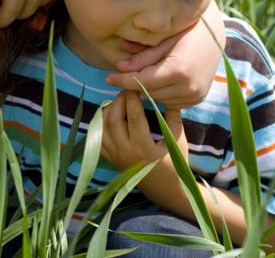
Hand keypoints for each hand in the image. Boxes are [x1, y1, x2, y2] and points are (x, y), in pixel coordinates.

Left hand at [101, 90, 188, 210]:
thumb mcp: (178, 140)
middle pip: (113, 118)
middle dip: (119, 100)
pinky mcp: (109, 158)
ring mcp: (114, 156)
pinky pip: (96, 136)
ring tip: (120, 102)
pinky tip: (110, 115)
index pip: (133, 115)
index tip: (136, 85)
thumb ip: (172, 116)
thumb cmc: (175, 163)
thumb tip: (167, 93)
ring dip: (108, 109)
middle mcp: (125, 152)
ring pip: (102, 126)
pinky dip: (99, 123)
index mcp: (144, 148)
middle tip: (128, 91)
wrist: (164, 189)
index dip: (133, 97)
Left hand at [105, 0, 225, 108]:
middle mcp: (189, 87)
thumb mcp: (163, 41)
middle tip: (119, 74)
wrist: (214, 37)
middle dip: (132, 84)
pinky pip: (170, 102)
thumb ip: (142, 57)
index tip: (107, 77)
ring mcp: (195, 95)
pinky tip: (157, 80)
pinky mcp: (197, 99)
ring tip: (141, 74)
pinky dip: (160, 93)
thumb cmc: (186, 33)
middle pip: (148, 92)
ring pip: (158, 99)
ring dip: (146, 89)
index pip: (142, 81)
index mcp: (179, 70)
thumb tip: (119, 67)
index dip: (122, 80)